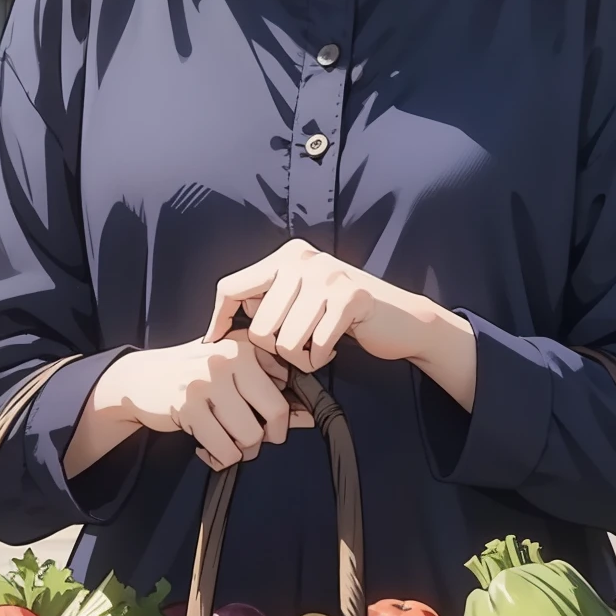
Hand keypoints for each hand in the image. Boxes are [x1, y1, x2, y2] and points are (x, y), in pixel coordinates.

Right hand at [91, 335, 314, 472]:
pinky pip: (223, 449)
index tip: (268, 426)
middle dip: (266, 437)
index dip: (283, 418)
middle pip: (275, 414)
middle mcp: (229, 360)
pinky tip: (206, 447)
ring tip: (224, 441)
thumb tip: (309, 417)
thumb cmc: (196, 377)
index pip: (285, 390)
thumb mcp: (234, 374)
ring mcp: (207, 382)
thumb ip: (272, 391)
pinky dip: (219, 457)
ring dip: (239, 450)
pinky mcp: (188, 407)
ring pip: (250, 436)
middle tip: (249, 439)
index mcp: (245, 348)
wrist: (142, 378)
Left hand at [204, 240, 477, 409]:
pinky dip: (321, 359)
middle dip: (274, 351)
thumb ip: (267, 301)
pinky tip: (333, 348)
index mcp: (285, 256)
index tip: (214, 342)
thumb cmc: (340, 315)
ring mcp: (328, 276)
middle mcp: (303, 259)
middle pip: (258, 326)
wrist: (400, 320)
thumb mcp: (300, 297)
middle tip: (297, 348)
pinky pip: (315, 347)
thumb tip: (222, 324)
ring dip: (299, 358)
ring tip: (316, 347)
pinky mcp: (350, 299)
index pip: (231, 287)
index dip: (219, 319)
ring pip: (284, 341)